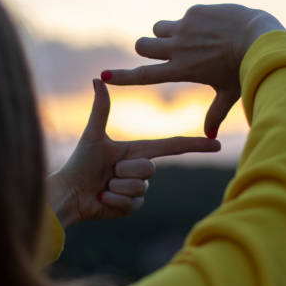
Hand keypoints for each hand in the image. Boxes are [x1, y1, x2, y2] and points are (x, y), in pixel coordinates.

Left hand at [47, 79, 220, 227]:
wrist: (69, 193)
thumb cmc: (79, 163)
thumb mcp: (93, 136)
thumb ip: (101, 109)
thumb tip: (98, 78)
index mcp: (137, 150)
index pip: (171, 146)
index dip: (195, 145)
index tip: (216, 143)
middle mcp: (141, 169)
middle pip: (149, 169)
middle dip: (125, 170)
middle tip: (107, 172)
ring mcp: (138, 189)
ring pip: (140, 187)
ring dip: (117, 187)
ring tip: (103, 185)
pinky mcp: (132, 206)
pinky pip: (132, 203)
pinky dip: (114, 201)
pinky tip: (102, 198)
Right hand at [102, 4, 284, 137]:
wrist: (262, 38)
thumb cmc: (246, 71)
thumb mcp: (228, 94)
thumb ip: (215, 114)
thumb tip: (209, 138)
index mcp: (181, 70)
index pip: (143, 75)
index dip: (122, 77)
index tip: (104, 76)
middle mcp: (177, 49)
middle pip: (143, 46)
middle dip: (147, 49)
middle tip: (165, 51)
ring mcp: (185, 28)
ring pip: (158, 28)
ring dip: (166, 34)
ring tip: (189, 38)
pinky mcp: (194, 12)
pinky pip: (183, 17)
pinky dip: (192, 23)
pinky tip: (213, 28)